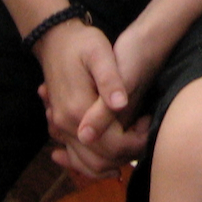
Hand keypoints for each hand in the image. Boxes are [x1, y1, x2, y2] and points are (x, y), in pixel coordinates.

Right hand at [66, 18, 169, 151]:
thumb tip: (122, 105)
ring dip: (112, 161)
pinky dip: (92, 163)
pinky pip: (75, 156)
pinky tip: (110, 158)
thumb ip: (110, 81)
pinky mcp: (60, 124)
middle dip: (127, 153)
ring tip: (131, 138)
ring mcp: (60, 126)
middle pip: (102, 160)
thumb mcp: (99, 53)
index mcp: (79, 109)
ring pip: (88, 163)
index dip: (136, 141)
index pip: (114, 146)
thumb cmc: (81, 42)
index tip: (147, 121)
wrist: (54, 37)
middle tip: (142, 128)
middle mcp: (66, 124)